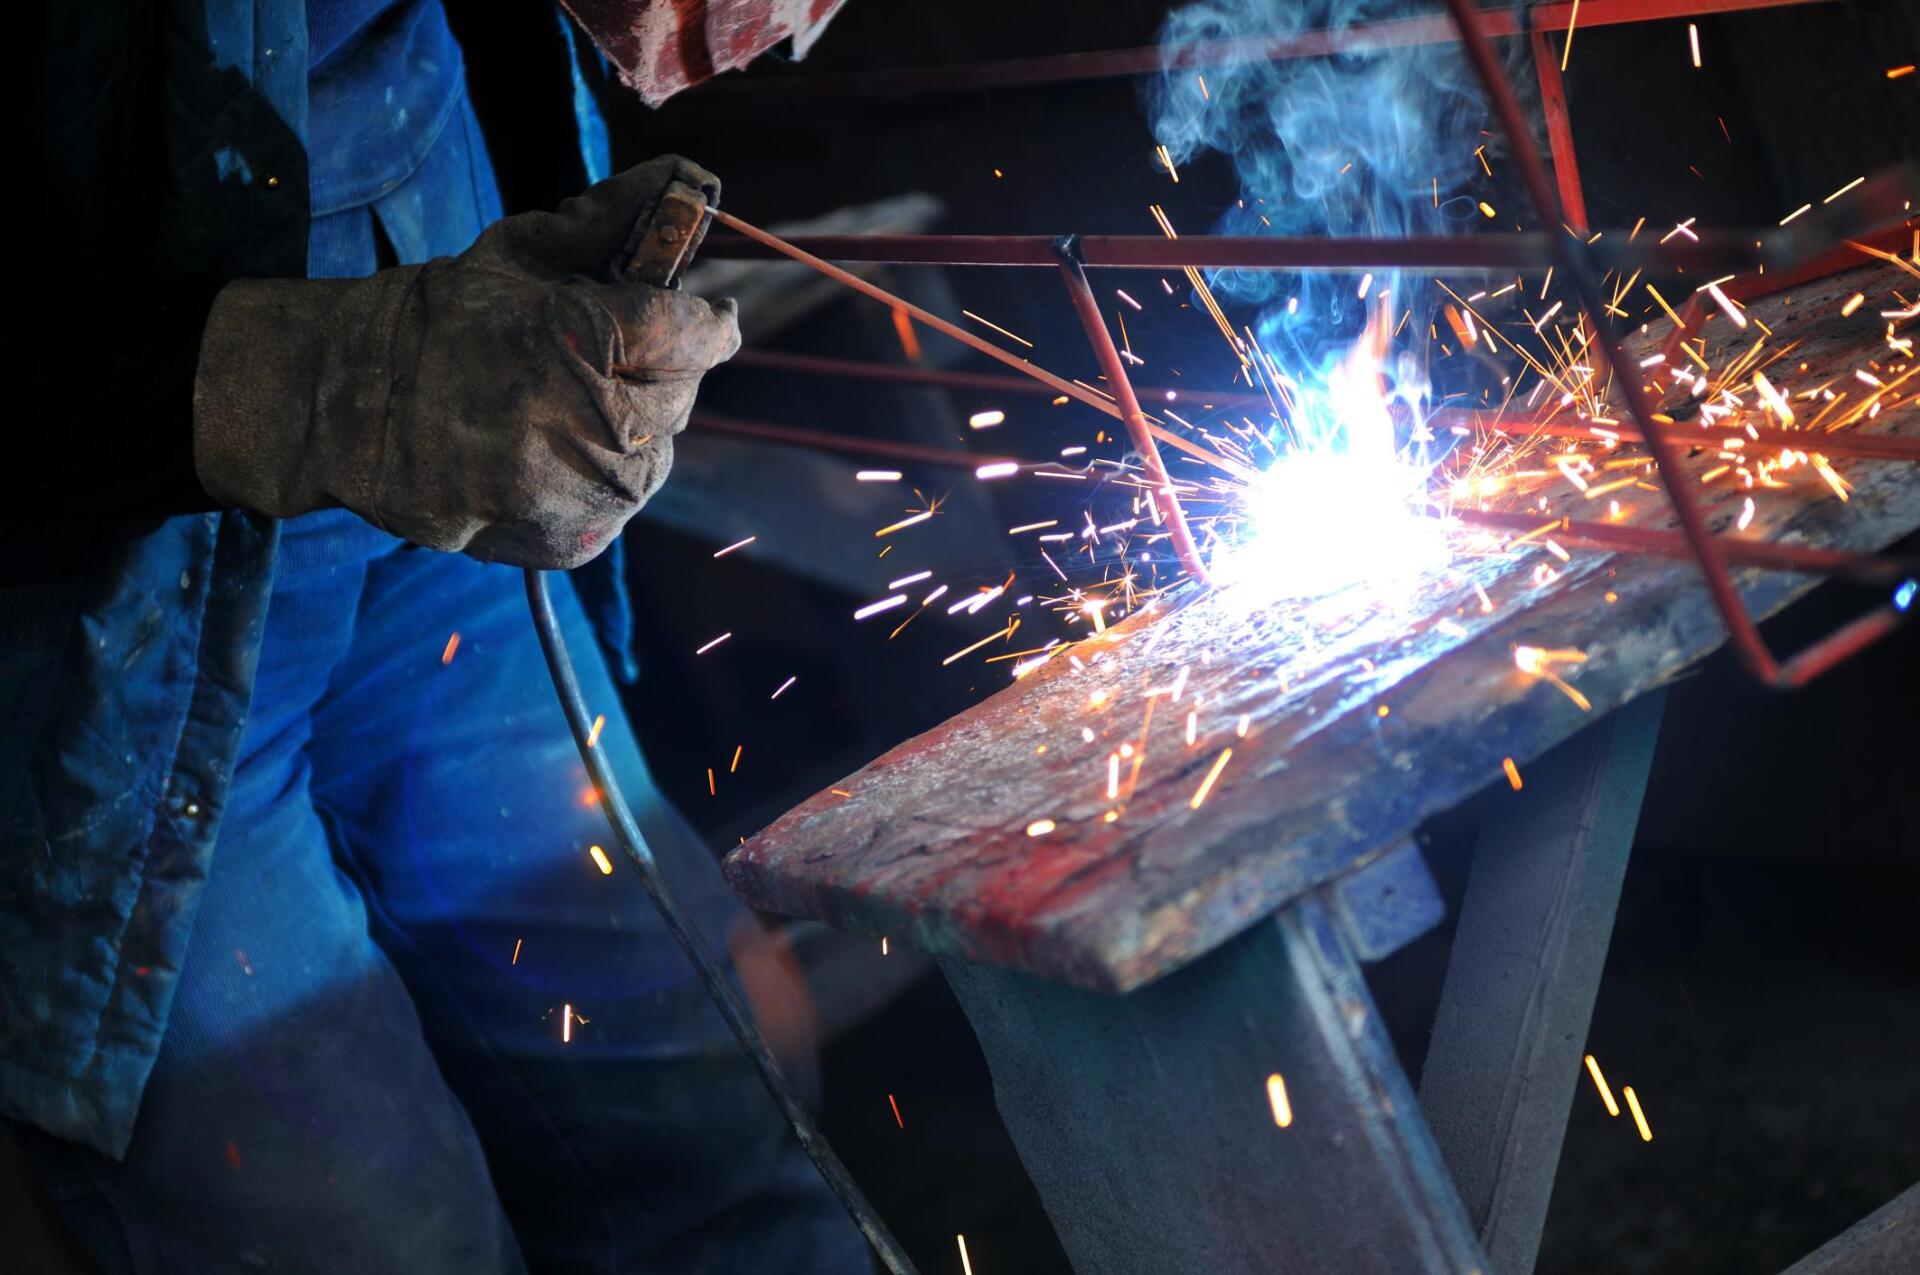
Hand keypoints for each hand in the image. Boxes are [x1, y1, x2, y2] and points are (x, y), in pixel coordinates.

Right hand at [192, 156, 738, 567]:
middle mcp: (586, 426)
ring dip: (633, 424)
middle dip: (658, 370)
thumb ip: (610, 219)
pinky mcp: (572, 538)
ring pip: (659, 450)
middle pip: (682, 394)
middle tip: (604, 357)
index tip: (713, 316)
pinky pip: (624, 498)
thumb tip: (690, 181)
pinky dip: (604, 472)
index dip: (709, 321)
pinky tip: (554, 449)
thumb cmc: (440, 319)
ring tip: (568, 405)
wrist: (349, 409)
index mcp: (574, 339)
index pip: (693, 333)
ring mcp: (579, 493)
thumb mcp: (518, 252)